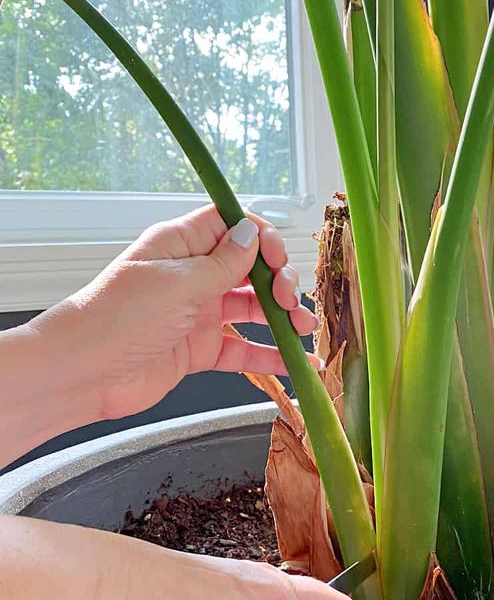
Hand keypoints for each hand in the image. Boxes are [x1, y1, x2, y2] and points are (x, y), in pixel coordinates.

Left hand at [34, 205, 321, 422]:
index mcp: (181, 246)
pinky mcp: (199, 351)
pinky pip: (243, 349)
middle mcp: (192, 277)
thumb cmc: (114, 317)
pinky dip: (268, 355)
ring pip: (253, 310)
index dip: (262, 238)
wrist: (83, 372)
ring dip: (283, 318)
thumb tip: (251, 234)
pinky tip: (292, 361)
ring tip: (305, 330)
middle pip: (251, 270)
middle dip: (280, 282)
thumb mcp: (176, 282)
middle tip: (292, 301)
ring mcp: (198, 314)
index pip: (232, 226)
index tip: (279, 259)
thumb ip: (222, 263)